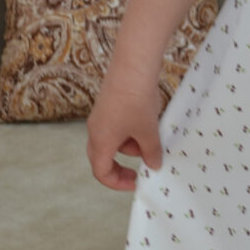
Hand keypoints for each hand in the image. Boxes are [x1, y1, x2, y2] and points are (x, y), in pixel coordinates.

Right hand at [87, 62, 164, 190]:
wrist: (132, 66)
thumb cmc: (136, 101)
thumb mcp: (147, 131)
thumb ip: (150, 151)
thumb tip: (154, 164)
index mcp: (101, 142)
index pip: (101, 172)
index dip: (117, 183)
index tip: (136, 182)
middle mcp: (96, 130)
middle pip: (104, 157)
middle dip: (123, 165)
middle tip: (143, 168)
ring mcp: (101, 116)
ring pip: (115, 140)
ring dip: (132, 144)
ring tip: (153, 135)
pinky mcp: (108, 103)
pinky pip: (118, 125)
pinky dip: (132, 129)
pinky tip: (149, 120)